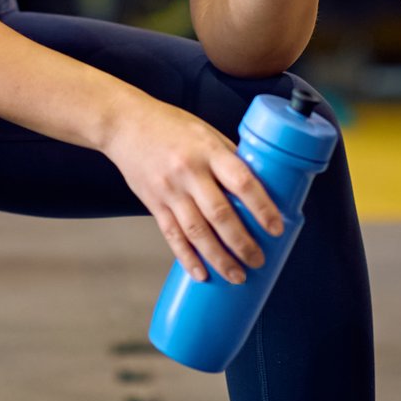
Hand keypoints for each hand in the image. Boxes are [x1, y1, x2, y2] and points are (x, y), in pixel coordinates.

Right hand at [103, 96, 285, 284]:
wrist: (125, 124)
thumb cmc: (169, 125)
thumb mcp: (205, 132)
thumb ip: (228, 157)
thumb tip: (257, 185)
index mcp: (208, 151)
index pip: (242, 182)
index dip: (262, 207)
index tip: (275, 228)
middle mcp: (189, 172)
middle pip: (220, 215)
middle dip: (242, 243)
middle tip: (258, 261)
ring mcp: (170, 190)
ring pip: (197, 232)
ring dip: (219, 258)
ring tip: (236, 275)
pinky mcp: (154, 203)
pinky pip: (172, 235)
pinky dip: (187, 257)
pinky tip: (201, 273)